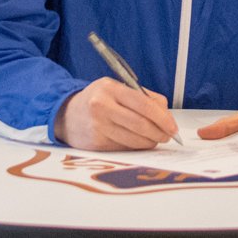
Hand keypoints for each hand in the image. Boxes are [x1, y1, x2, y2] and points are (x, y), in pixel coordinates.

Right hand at [55, 78, 179, 150]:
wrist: (66, 114)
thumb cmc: (97, 100)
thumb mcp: (116, 88)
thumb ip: (142, 97)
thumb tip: (166, 115)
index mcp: (110, 88)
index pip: (143, 104)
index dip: (162, 117)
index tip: (172, 126)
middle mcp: (102, 106)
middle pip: (140, 124)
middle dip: (160, 133)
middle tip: (168, 136)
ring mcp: (98, 126)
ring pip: (134, 140)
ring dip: (150, 142)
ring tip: (155, 139)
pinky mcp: (96, 144)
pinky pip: (124, 148)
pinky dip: (136, 147)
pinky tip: (138, 143)